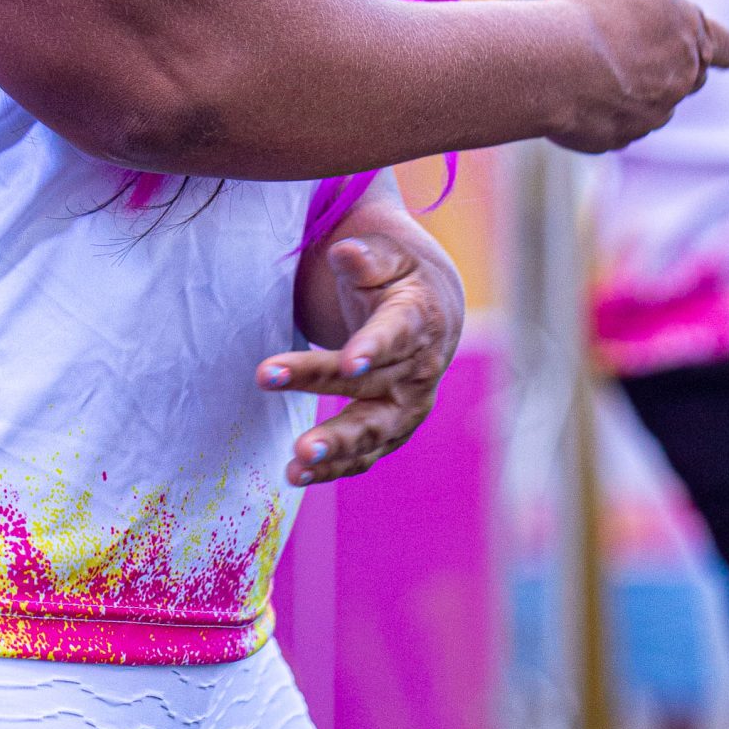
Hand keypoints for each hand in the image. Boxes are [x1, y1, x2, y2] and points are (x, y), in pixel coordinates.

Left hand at [255, 204, 465, 486]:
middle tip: (302, 432)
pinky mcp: (392, 428)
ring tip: (297, 463)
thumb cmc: (397, 277)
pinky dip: (335, 467)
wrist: (431, 310)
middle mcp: (418, 370)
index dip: (374, 349)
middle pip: (373, 388)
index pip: (397, 335)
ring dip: (337, 450)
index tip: (351, 364)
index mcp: (418, 319)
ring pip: (373, 432)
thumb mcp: (387, 255)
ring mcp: (407, 405)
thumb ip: (366, 256)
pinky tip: (297, 476)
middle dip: (333, 404)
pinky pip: (365, 453)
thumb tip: (345, 253)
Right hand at [542, 0, 728, 154]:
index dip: (727, 48)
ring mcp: (650, 115)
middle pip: (690, 77)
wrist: (555, 66)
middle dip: (676, 67)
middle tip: (649, 55)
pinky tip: (577, 93)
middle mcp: (680, 81)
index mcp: (692, 38)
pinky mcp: (616, 138)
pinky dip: (603, 112)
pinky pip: (615, 126)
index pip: (724, 46)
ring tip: (601, 71)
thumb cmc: (596, 10)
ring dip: (637, 90)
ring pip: (654, 104)